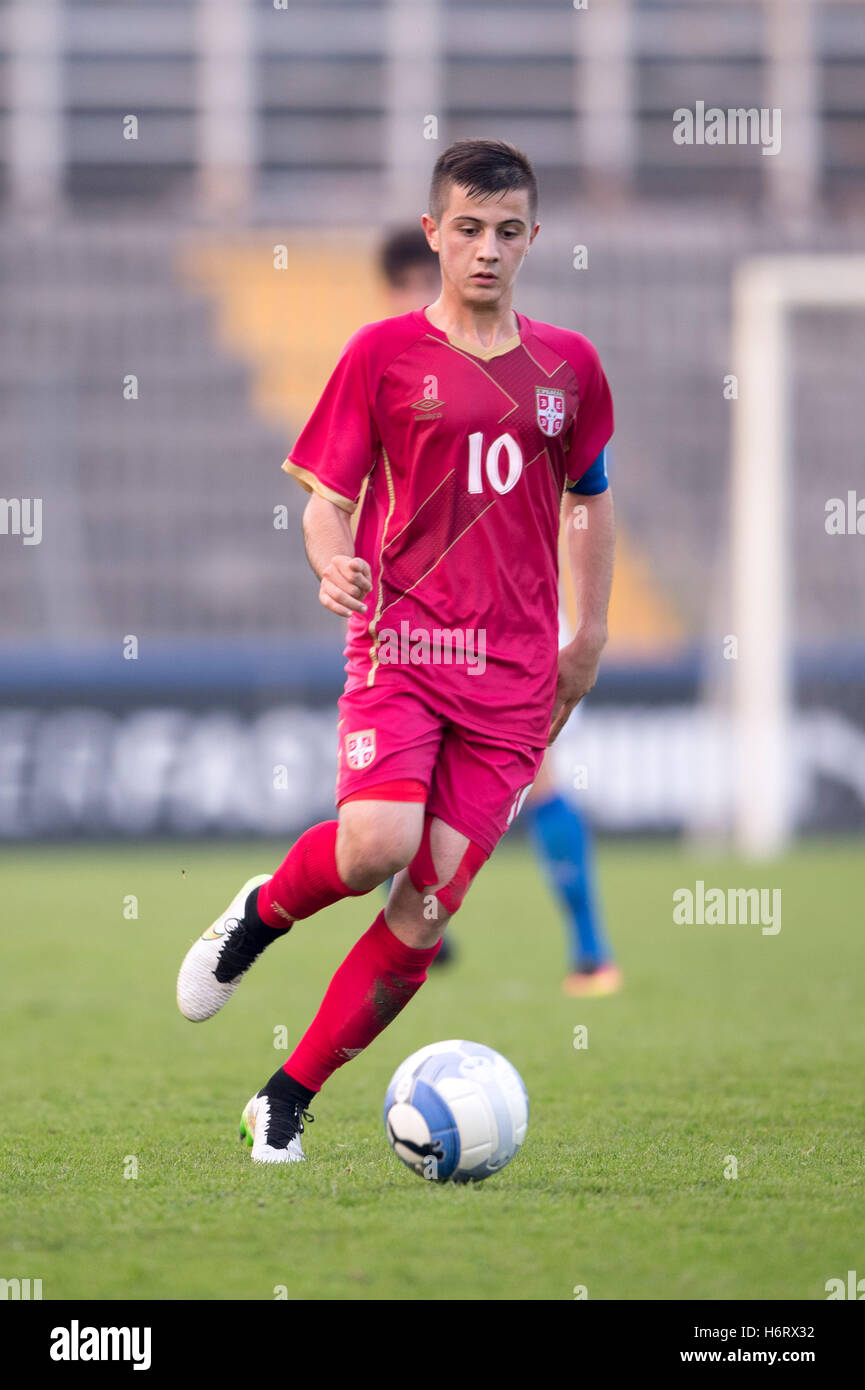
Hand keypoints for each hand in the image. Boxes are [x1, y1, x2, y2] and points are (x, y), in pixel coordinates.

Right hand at [318, 556, 371, 617]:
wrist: (345, 579)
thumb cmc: (357, 574)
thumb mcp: (363, 567)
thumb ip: (360, 565)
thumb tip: (352, 564)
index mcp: (338, 561)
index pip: (353, 575)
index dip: (363, 583)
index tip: (369, 587)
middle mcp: (328, 571)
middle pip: (347, 585)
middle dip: (359, 593)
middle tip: (364, 595)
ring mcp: (324, 583)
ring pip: (339, 595)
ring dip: (353, 604)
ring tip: (363, 608)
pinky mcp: (322, 596)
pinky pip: (329, 604)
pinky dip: (341, 610)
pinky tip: (350, 613)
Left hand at [547, 628, 605, 743]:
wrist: (590, 645)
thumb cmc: (565, 653)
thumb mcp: (549, 667)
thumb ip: (540, 681)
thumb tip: (524, 691)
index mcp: (564, 692)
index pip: (552, 716)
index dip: (545, 730)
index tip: (539, 742)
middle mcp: (575, 694)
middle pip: (563, 718)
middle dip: (554, 731)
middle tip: (548, 744)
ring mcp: (584, 690)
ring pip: (570, 701)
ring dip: (563, 704)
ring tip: (557, 704)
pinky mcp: (589, 684)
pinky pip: (577, 691)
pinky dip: (571, 689)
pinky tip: (570, 680)